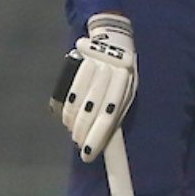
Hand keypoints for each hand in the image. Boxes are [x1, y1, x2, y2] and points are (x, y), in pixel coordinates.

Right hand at [49, 13, 137, 161]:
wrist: (114, 41)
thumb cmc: (120, 75)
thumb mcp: (125, 93)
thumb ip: (115, 112)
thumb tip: (104, 141)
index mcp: (127, 86)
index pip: (110, 116)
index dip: (98, 137)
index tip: (88, 154)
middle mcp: (114, 74)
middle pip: (93, 109)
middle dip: (83, 131)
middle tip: (79, 145)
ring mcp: (98, 65)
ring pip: (79, 100)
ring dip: (73, 121)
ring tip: (73, 132)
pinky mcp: (84, 60)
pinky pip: (71, 88)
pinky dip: (67, 107)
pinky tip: (67, 118)